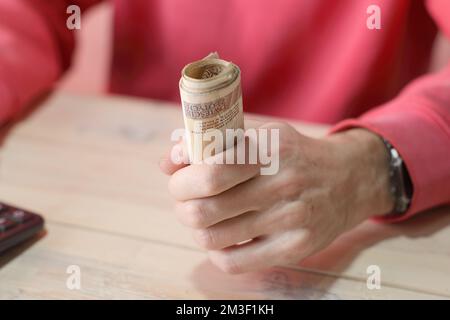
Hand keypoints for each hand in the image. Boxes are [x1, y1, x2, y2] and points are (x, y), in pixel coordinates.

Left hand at [159, 121, 393, 273]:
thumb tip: (167, 162)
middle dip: (182, 205)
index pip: (208, 173)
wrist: (348, 179)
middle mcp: (282, 184)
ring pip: (213, 238)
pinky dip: (215, 251)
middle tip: (186, 200)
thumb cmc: (293, 155)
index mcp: (270, 148)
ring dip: (195, 228)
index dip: (180, 180)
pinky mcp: (296, 247)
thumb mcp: (262, 135)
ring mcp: (291, 220)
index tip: (178, 179)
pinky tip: (222, 238)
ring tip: (203, 217)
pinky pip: (234, 262)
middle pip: (203, 210)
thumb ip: (212, 143)